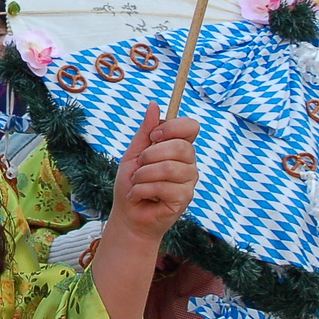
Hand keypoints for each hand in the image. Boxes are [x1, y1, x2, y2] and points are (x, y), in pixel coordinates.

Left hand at [109, 102, 197, 245]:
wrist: (128, 214)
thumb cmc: (132, 182)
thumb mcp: (134, 153)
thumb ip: (146, 131)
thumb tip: (154, 104)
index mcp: (179, 147)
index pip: (191, 127)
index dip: (173, 127)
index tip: (153, 137)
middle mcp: (188, 162)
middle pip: (181, 147)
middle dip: (151, 155)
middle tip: (139, 166)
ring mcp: (189, 181)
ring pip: (170, 168)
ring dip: (143, 175)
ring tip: (136, 182)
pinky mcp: (184, 198)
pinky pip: (165, 187)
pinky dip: (143, 190)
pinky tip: (138, 195)